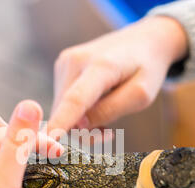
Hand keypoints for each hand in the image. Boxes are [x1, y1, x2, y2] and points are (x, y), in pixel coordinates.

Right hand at [47, 16, 187, 133]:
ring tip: (107, 115)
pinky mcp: (61, 66)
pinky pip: (63, 100)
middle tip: (108, 134)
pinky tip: (97, 104)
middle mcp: (75, 60)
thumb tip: (78, 126)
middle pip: (66, 110)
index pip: (76, 99)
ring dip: (81, 121)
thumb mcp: (141, 95)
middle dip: (82, 130)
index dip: (61, 123)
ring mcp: (65, 62)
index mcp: (102, 65)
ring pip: (62, 108)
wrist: (144, 39)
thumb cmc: (147, 68)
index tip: (48, 142)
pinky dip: (77, 110)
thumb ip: (110, 111)